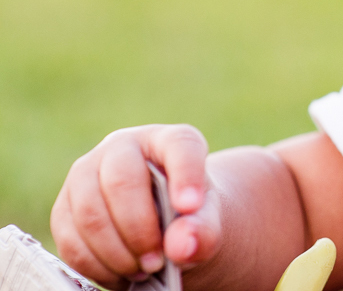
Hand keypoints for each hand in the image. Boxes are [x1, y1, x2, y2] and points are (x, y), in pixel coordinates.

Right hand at [51, 125, 220, 287]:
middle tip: (158, 262)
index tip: (191, 206)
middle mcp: (123, 147)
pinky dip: (96, 265)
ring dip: (116, 252)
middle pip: (121, 181)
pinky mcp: (64, 206)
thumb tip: (181, 246)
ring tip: (143, 270)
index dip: (185, 174)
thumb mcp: (206, 221)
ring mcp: (86, 173)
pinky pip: (69, 238)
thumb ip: (203, 230)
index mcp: (168, 140)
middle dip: (139, 230)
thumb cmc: (188, 216)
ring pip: (89, 213)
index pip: (179, 145)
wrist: (162, 226)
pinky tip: (121, 273)